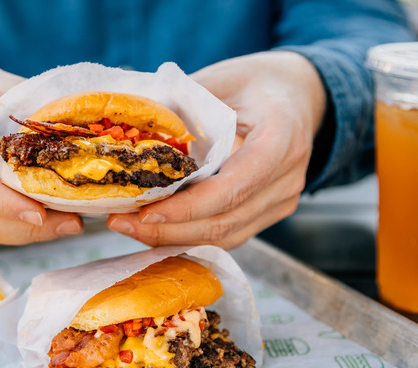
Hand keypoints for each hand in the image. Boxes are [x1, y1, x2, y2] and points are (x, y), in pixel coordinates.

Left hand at [107, 51, 325, 248]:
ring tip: (129, 228)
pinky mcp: (270, 212)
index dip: (188, 207)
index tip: (146, 213)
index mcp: (280, 138)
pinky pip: (229, 235)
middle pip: (225, 221)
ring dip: (174, 238)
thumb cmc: (256, 81)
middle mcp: (287, 178)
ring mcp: (282, 200)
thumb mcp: (219, 79)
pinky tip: (155, 230)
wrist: (296, 93)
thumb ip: (181, 106)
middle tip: (121, 223)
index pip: (233, 187)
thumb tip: (129, 132)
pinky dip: (190, 236)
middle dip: (169, 230)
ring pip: (225, 237)